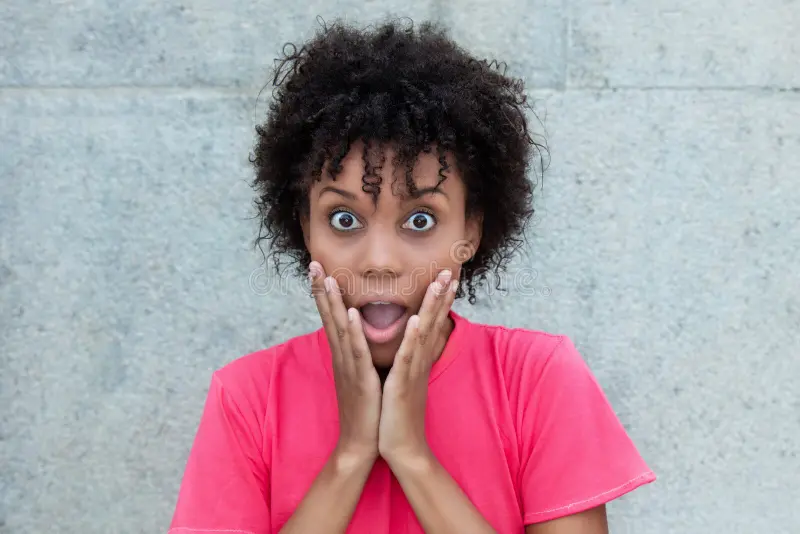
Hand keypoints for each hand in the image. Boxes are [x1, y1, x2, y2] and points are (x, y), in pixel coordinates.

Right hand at [310, 261, 381, 463]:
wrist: (361, 443)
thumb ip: (358, 355)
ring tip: (327, 278)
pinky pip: (357, 352)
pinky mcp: (360, 380)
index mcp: (343, 356)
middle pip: (328, 318)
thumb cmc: (365, 410)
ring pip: (339, 329)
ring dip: (333, 303)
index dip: (323, 294)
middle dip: (321, 290)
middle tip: (313, 263)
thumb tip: (359, 337)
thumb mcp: (360, 377)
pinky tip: (350, 312)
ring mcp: (348, 368)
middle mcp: (341, 358)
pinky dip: (352, 331)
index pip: (331, 318)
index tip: (319, 269)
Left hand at [378, 269, 457, 465]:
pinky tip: (417, 319)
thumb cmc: (400, 415)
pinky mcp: (403, 384)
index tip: (448, 277)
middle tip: (451, 270)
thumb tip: (410, 346)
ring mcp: (413, 372)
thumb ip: (409, 362)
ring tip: (440, 282)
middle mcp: (419, 362)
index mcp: (417, 360)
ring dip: (433, 307)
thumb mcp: (405, 382)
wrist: (402, 448)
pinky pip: (408, 357)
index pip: (432, 324)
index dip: (440, 300)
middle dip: (442, 295)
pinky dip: (413, 337)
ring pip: (425, 333)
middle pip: (434, 322)